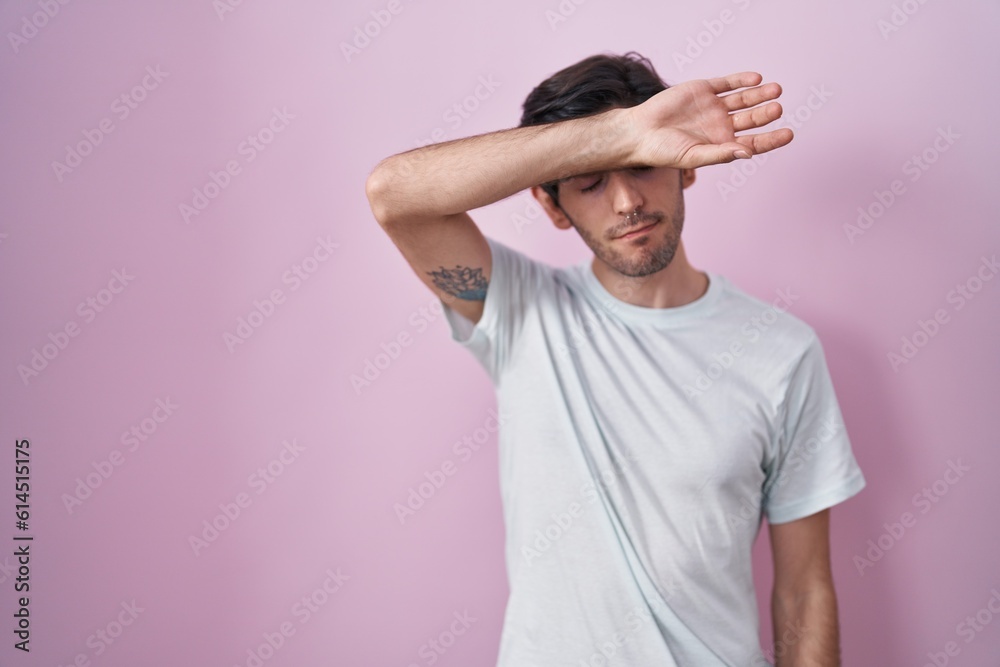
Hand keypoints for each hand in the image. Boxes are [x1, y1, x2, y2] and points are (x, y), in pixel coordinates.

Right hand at [624, 71, 793, 168]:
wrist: (639, 132)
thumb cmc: (663, 152)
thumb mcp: (693, 157)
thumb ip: (720, 154)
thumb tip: (747, 153)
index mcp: (721, 145)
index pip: (754, 142)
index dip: (772, 139)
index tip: (788, 134)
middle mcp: (721, 125)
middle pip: (752, 119)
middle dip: (766, 113)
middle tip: (777, 108)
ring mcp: (713, 106)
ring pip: (744, 99)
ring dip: (760, 95)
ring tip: (775, 90)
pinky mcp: (703, 89)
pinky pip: (728, 83)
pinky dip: (742, 81)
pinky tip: (755, 80)